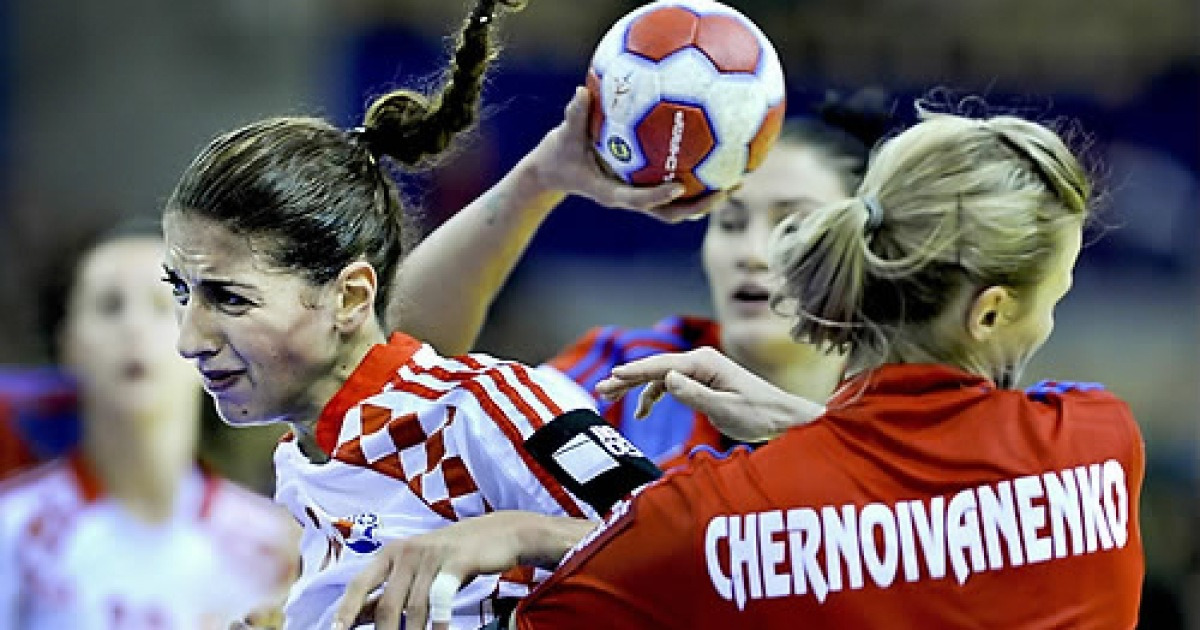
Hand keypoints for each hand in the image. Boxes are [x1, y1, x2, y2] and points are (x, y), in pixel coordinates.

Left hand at [330, 512, 595, 629]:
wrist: (500, 532)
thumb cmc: (452, 557)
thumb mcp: (417, 569)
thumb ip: (388, 590)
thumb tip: (355, 617)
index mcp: (390, 553)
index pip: (358, 585)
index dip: (345, 612)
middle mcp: (407, 551)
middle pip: (386, 604)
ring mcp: (432, 554)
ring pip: (414, 607)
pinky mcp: (458, 560)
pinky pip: (442, 597)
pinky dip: (439, 622)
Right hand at [528, 86, 727, 222]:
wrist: (553, 174)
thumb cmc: (558, 156)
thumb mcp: (561, 137)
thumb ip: (574, 117)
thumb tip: (581, 92)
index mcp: (611, 193)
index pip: (638, 199)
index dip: (658, 197)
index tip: (679, 187)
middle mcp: (631, 199)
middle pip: (670, 213)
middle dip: (699, 206)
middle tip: (726, 190)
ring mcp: (640, 197)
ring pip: (679, 207)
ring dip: (707, 199)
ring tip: (736, 181)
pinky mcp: (645, 190)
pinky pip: (677, 190)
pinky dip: (698, 182)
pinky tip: (719, 161)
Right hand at [595, 347, 825, 442]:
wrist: (782, 418)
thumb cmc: (758, 414)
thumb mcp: (725, 408)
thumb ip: (694, 394)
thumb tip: (667, 379)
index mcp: (704, 363)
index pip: (661, 366)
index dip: (633, 373)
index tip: (611, 378)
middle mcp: (700, 361)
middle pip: (655, 367)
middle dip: (626, 378)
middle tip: (600, 390)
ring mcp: (700, 370)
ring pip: (659, 376)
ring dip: (636, 388)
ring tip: (610, 399)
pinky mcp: (702, 381)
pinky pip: (670, 384)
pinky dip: (653, 395)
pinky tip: (642, 413)